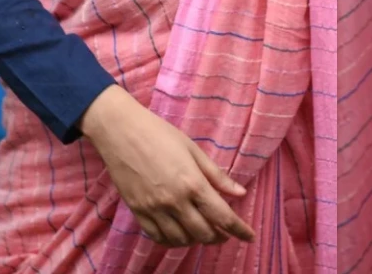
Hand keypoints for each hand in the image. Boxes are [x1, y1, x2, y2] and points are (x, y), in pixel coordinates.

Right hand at [79, 85, 254, 247]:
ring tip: (204, 231)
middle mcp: (174, 201)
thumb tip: (241, 193)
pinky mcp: (138, 213)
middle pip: (203, 233)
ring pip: (181, 240)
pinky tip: (180, 233)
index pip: (222, 216)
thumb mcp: (193, 150)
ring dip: (197, 240)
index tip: (250, 236)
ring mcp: (154, 210)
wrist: (121, 132)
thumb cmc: (160, 134)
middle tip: (226, 232)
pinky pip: (158, 238)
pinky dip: (173, 240)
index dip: (239, 230)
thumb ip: (217, 175)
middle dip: (219, 237)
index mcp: (192, 183)